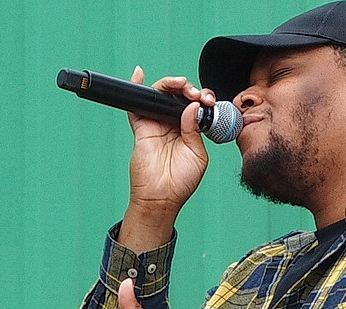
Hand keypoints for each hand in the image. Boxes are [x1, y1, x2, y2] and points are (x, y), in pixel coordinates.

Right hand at [119, 67, 216, 252]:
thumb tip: (192, 106)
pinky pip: (136, 105)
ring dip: (172, 85)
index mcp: (190, 131)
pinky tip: (139, 74)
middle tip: (198, 94)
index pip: (196, 107)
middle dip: (190, 89)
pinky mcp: (142, 128)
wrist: (162, 197)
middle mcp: (174, 125)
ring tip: (181, 85)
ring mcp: (157, 125)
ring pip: (162, 96)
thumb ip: (195, 130)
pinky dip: (136, 87)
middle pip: (180, 97)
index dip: (203, 99)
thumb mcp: (198, 155)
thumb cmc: (181, 181)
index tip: (209, 101)